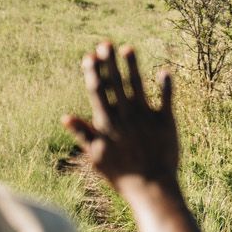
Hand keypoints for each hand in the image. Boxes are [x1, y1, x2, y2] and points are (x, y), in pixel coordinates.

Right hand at [64, 41, 180, 189]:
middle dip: (109, 62)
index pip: (98, 92)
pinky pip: (166, 98)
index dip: (93, 72)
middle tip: (105, 43)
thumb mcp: (96, 157)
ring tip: (128, 48)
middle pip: (116, 83)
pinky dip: (165, 85)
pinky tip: (164, 71)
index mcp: (108, 123)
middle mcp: (125, 115)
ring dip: (132, 66)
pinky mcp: (166, 121)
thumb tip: (65, 117)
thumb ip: (83, 135)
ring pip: (137, 85)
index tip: (89, 55)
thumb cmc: (121, 175)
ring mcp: (145, 117)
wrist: (151, 188)